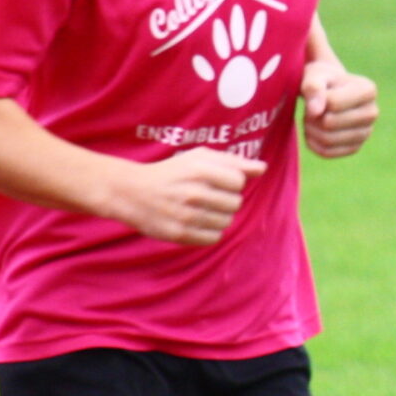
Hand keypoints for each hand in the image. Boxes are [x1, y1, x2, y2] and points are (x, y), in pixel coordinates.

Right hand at [112, 148, 267, 244]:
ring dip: (219, 216)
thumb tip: (263, 168)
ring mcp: (186, 215)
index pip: (239, 182)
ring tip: (201, 209)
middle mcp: (193, 192)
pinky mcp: (179, 234)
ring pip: (226, 222)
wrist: (132, 192)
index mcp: (198, 169)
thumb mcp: (198, 158)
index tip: (217, 182)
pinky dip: (210, 232)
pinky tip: (197, 222)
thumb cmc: (172, 172)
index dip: (231, 183)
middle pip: (235, 203)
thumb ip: (233, 161)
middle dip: (226, 200)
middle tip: (208, 197)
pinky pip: (214, 238)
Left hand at [301, 59, 377, 158]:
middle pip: (330, 123)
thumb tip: (315, 111)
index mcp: (368, 91)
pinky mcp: (356, 147)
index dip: (315, 101)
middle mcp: (372, 113)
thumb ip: (313, 88)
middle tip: (308, 111)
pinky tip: (312, 132)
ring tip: (309, 120)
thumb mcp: (315, 76)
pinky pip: (327, 152)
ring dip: (310, 130)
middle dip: (312, 117)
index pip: (333, 103)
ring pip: (328, 140)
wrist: (331, 91)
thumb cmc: (323, 80)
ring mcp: (366, 132)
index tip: (313, 96)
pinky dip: (313, 144)